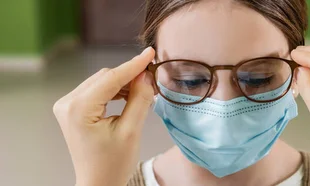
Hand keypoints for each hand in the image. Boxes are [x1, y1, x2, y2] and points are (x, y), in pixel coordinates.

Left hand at [52, 47, 155, 185]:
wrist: (98, 183)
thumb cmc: (112, 164)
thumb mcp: (131, 131)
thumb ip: (139, 99)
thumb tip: (145, 76)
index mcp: (78, 109)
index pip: (110, 78)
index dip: (133, 65)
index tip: (150, 53)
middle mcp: (67, 103)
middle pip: (105, 77)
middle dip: (130, 76)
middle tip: (153, 79)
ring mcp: (67, 106)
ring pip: (101, 82)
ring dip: (123, 83)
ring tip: (144, 91)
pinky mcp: (72, 109)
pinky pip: (96, 90)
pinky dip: (114, 90)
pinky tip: (129, 96)